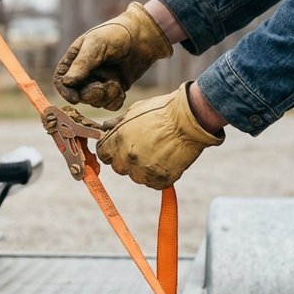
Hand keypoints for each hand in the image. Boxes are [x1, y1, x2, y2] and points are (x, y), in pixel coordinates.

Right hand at [53, 1, 172, 110]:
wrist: (145, 36)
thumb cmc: (117, 34)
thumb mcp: (96, 44)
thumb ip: (82, 64)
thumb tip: (66, 82)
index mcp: (75, 60)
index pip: (61, 80)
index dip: (65, 92)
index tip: (75, 99)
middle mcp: (85, 73)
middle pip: (79, 95)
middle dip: (90, 95)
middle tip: (102, 87)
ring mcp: (100, 82)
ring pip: (95, 102)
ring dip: (106, 96)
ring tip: (116, 81)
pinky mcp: (115, 89)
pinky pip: (110, 105)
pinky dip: (115, 100)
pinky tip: (122, 88)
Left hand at [95, 82, 223, 188]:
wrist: (190, 119)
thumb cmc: (163, 111)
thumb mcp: (135, 111)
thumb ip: (117, 123)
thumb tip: (105, 127)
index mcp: (118, 139)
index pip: (103, 153)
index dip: (111, 150)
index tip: (119, 148)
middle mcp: (127, 157)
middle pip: (118, 167)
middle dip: (126, 160)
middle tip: (143, 149)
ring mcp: (143, 170)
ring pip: (136, 176)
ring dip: (142, 169)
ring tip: (158, 152)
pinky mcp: (160, 180)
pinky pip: (153, 183)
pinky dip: (158, 176)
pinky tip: (166, 161)